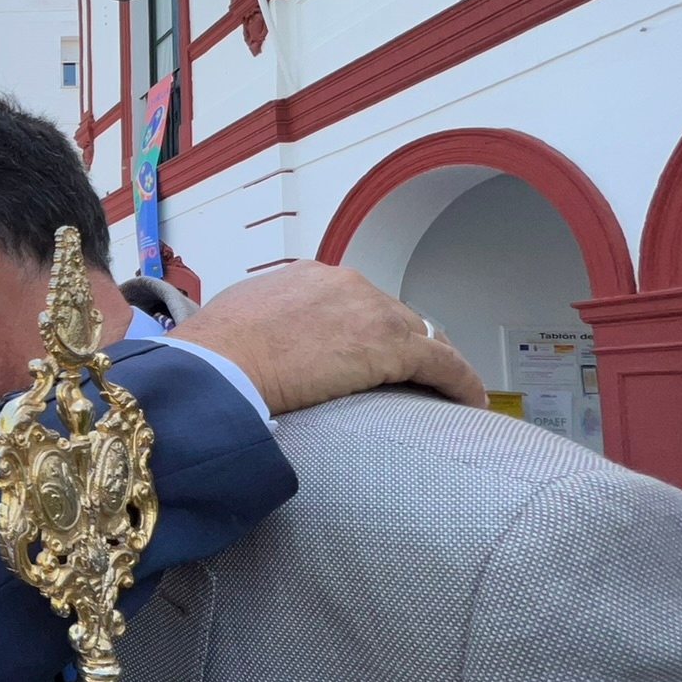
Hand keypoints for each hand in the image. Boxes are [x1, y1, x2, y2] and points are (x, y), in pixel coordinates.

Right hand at [174, 261, 482, 412]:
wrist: (217, 364)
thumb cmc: (212, 353)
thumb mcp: (238, 325)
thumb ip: (262, 328)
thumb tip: (259, 348)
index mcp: (308, 277)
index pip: (357, 302)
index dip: (370, 331)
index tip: (372, 356)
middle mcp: (346, 284)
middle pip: (396, 317)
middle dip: (408, 347)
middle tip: (417, 379)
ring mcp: (371, 312)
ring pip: (426, 338)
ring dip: (439, 366)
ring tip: (449, 393)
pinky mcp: (390, 347)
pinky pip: (443, 365)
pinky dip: (461, 384)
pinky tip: (470, 404)